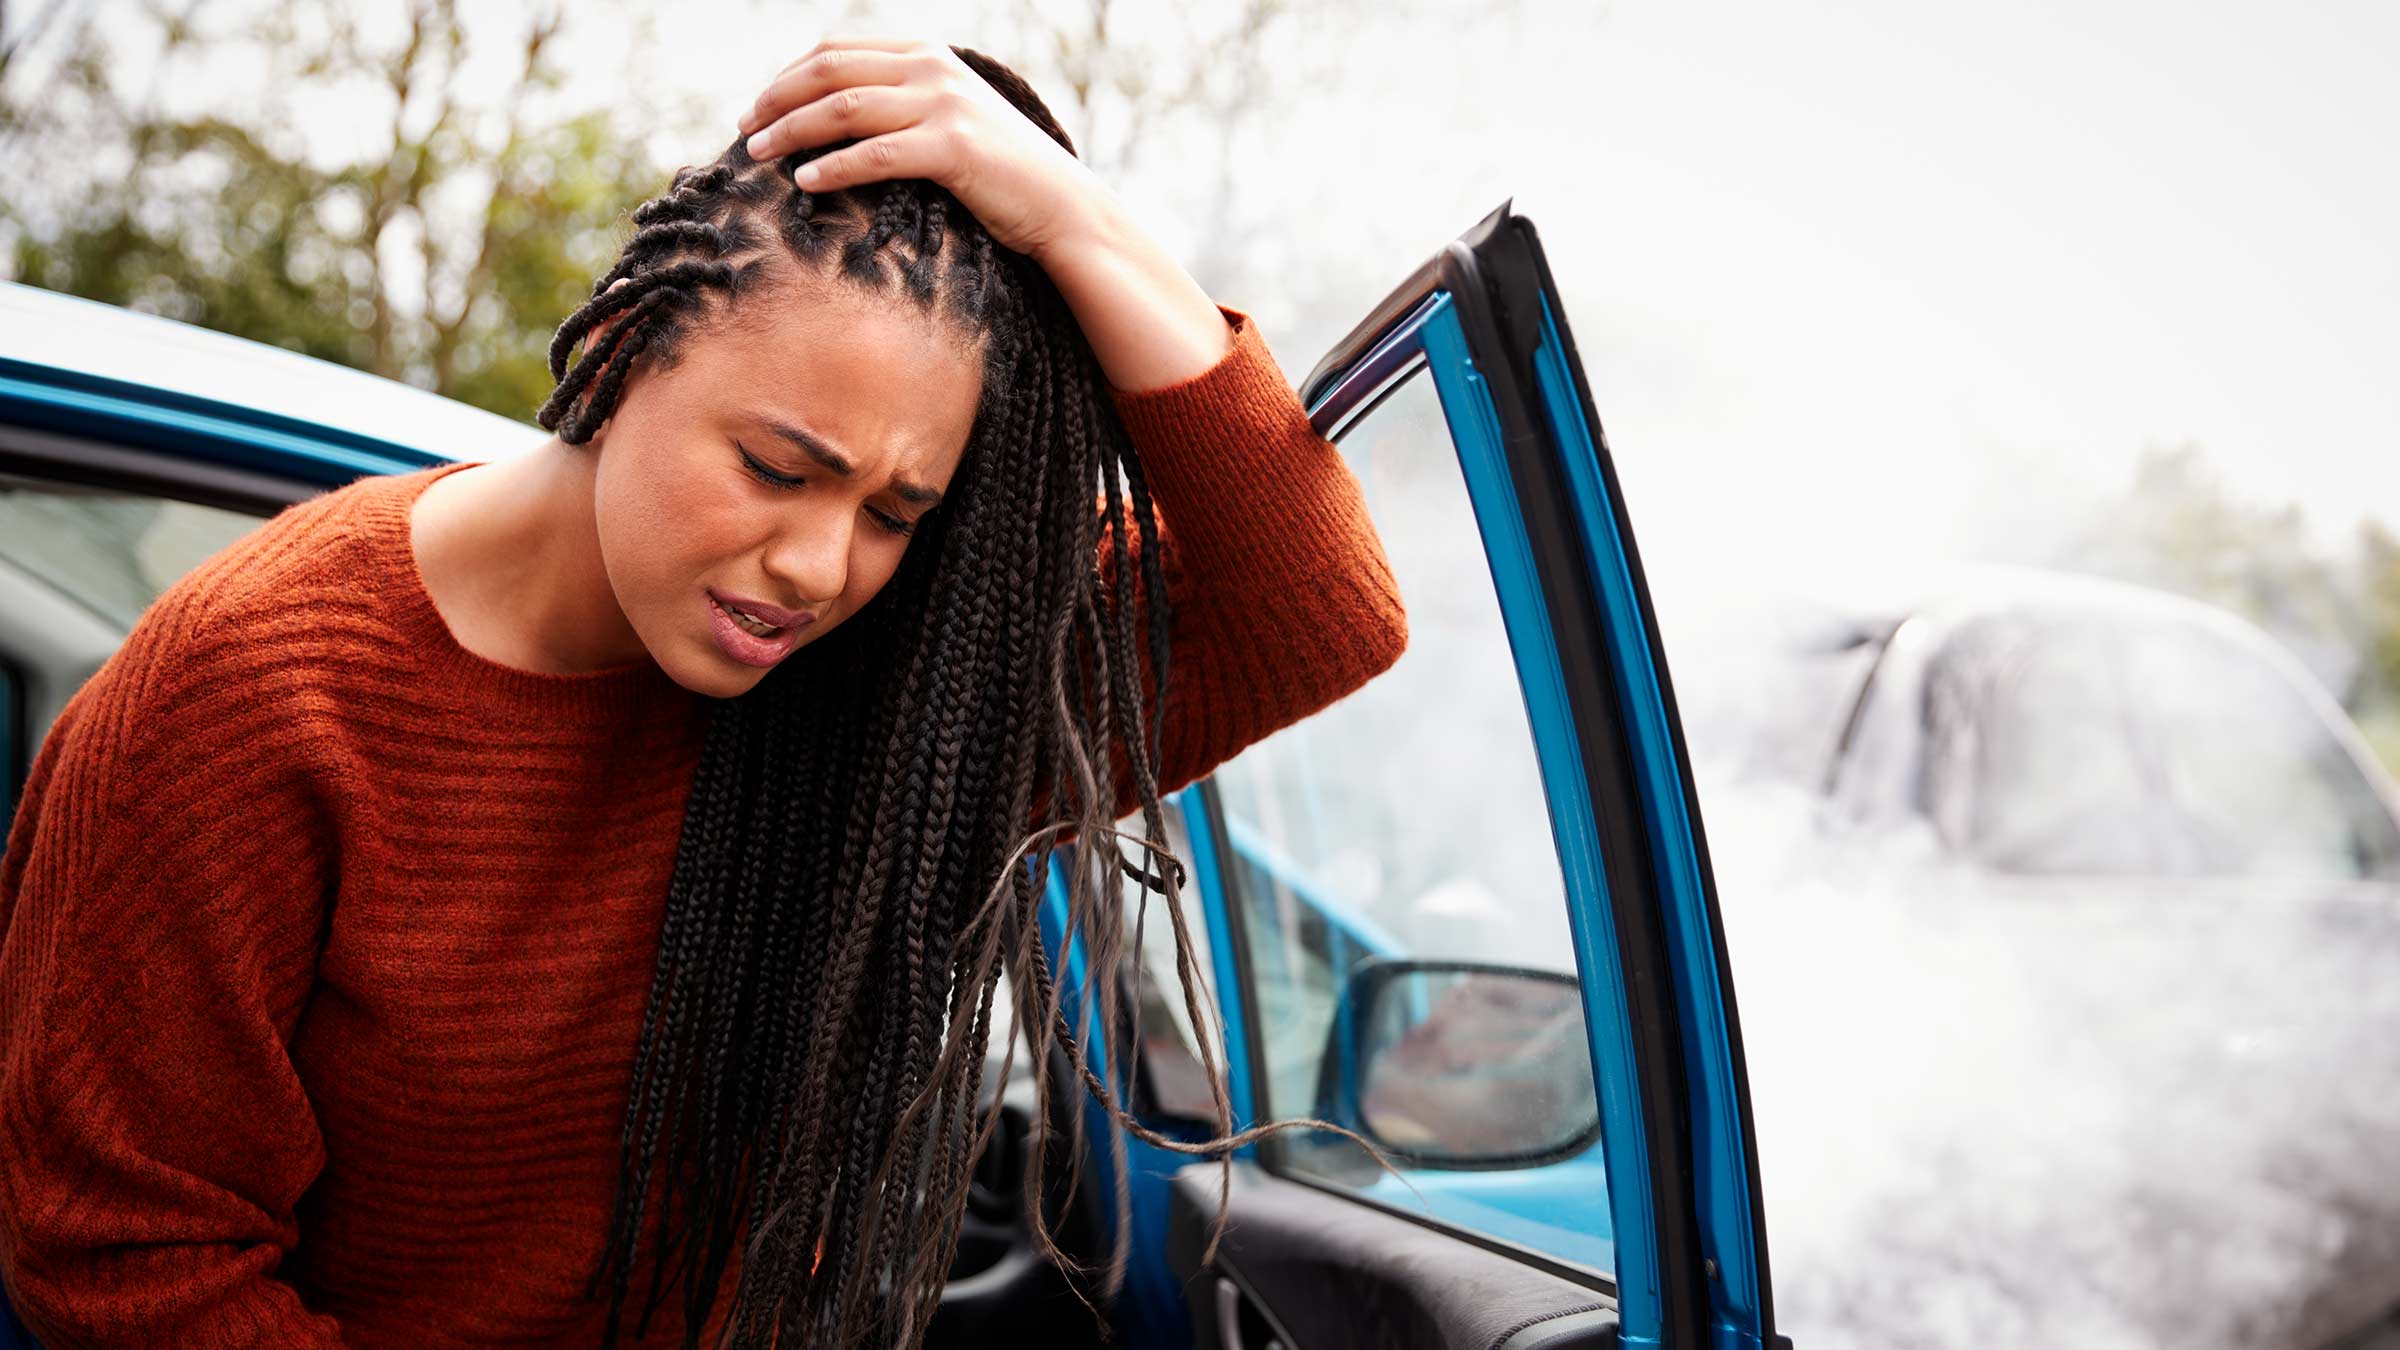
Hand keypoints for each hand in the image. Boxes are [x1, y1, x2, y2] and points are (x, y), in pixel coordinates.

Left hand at [736, 37, 1104, 263]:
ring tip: (759, 156)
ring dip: (791, 131)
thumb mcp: (947, 119)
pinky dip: (832, 167)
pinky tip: (804, 181)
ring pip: (843, 109)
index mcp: (925, 54)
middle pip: (829, 72)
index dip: (786, 76)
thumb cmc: (999, 173)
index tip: (757, 108)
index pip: (835, 50)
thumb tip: (829, 118)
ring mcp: (943, 104)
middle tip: (744, 131)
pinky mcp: (953, 147)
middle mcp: (932, 68)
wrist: (1061, 205)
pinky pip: (875, 153)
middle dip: (776, 100)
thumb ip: (900, 103)